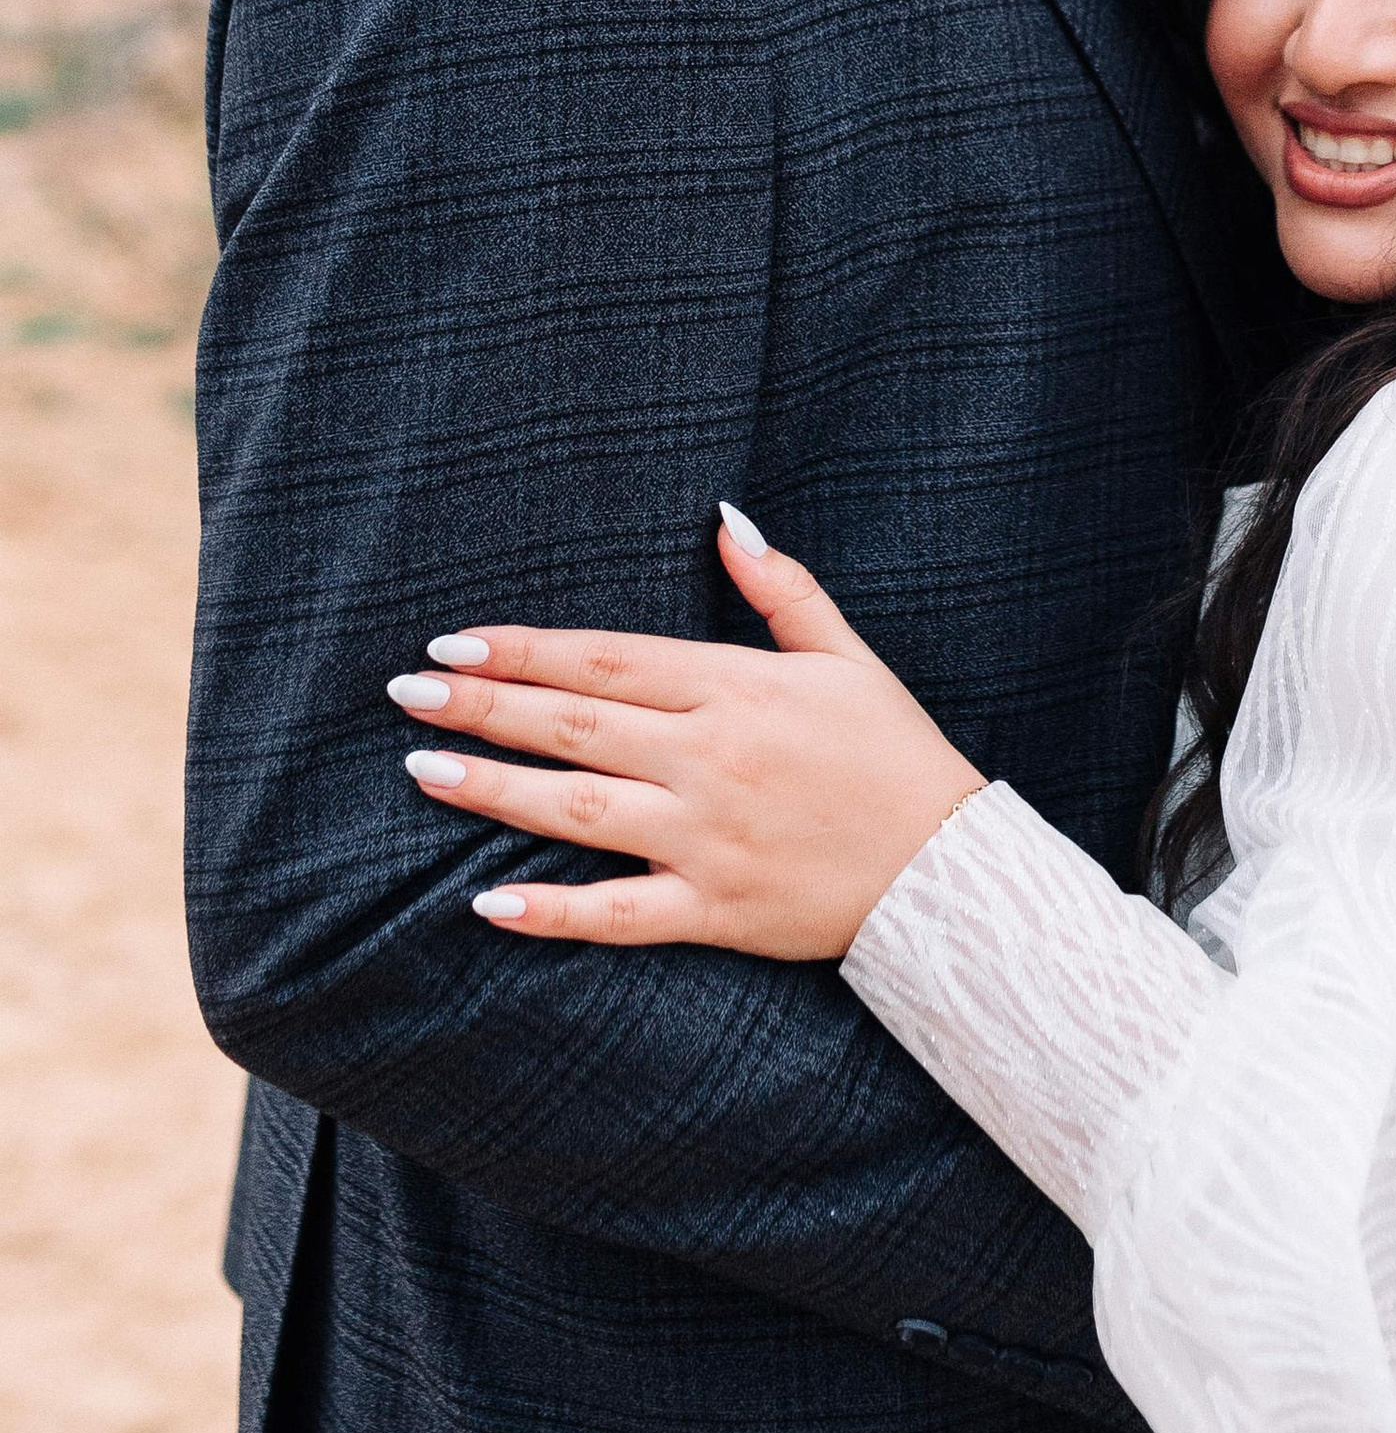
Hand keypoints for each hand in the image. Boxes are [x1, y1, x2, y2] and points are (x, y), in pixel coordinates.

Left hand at [385, 508, 981, 957]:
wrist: (948, 872)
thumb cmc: (896, 756)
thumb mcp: (847, 656)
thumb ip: (780, 588)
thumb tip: (725, 518)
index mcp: (738, 690)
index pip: (608, 660)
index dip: (527, 648)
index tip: (456, 638)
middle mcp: (712, 759)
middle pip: (576, 725)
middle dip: (486, 705)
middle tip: (410, 689)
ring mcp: (709, 838)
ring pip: (580, 810)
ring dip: (495, 789)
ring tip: (423, 769)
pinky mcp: (715, 910)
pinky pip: (619, 913)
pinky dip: (553, 911)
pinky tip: (487, 902)